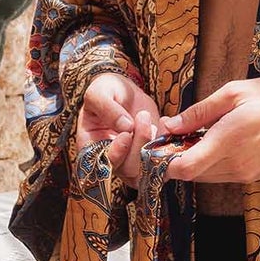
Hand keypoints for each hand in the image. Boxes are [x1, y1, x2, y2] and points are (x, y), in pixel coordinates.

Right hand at [78, 69, 163, 185]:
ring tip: (149, 118)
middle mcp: (112, 159)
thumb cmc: (106, 90)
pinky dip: (167, 143)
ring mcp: (133, 160)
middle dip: (139, 145)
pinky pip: (164, 160)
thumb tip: (126, 127)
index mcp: (92, 148)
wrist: (125, 90)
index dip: (115, 155)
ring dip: (152, 144)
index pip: (101, 165)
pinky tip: (164, 122)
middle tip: (142, 116)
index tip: (125, 134)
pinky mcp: (151, 154)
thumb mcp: (99, 92)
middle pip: (128, 170)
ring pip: (147, 168)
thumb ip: (107, 107)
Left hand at [159, 78, 259, 183]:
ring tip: (196, 137)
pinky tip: (216, 143)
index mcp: (230, 139)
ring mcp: (247, 174)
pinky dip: (211, 164)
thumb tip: (170, 126)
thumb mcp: (234, 93)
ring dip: (194, 162)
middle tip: (173, 137)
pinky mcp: (253, 177)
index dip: (165, 162)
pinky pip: (222, 176)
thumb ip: (199, 112)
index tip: (159, 146)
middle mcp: (237, 163)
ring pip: (206, 177)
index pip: (185, 167)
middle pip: (191, 174)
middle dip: (176, 159)